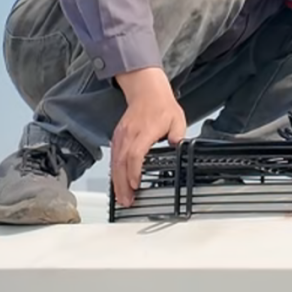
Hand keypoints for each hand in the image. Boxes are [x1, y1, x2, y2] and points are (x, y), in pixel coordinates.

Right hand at [111, 67, 186, 206]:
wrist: (146, 91)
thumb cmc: (161, 105)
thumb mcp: (177, 119)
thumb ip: (178, 136)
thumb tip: (178, 148)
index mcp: (145, 130)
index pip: (135, 153)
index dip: (134, 171)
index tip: (135, 185)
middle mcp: (130, 134)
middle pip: (121, 162)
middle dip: (122, 184)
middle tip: (126, 201)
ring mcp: (121, 136)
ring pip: (115, 162)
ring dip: (116, 182)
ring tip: (121, 198)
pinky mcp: (117, 137)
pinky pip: (113, 157)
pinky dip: (114, 172)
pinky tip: (117, 183)